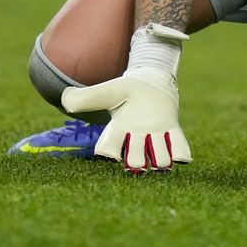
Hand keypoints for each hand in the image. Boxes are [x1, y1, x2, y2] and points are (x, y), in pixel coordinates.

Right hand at [62, 23, 190, 172]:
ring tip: (157, 144)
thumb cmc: (124, 92)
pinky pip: (179, 148)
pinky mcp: (173, 130)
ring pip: (160, 160)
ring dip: (160, 158)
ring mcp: (156, 137)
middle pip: (137, 162)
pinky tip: (179, 156)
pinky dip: (180, 154)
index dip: (108, 153)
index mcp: (117, 132)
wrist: (149, 84)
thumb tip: (66, 101)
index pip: (108, 150)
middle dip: (138, 161)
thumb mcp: (106, 91)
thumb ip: (86, 98)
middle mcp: (136, 140)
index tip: (108, 154)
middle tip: (138, 158)